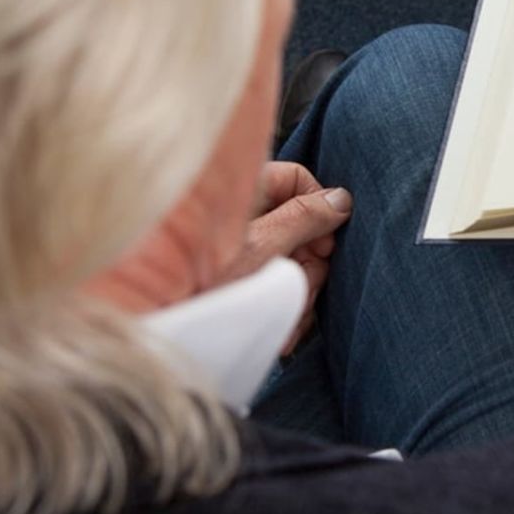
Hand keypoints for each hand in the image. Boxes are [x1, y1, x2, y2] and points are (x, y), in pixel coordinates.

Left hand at [221, 161, 351, 352]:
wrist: (172, 332)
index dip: (318, 212)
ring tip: (288, 324)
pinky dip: (286, 308)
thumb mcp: (261, 248)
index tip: (323, 248)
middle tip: (303, 292)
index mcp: (241, 193)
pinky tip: (283, 335)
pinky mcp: (244, 280)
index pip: (297, 179)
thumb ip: (303, 218)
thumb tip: (341, 198)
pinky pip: (279, 284)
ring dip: (300, 296)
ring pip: (295, 260)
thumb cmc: (205, 287)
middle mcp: (244, 217)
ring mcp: (245, 250)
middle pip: (301, 225)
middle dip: (309, 266)